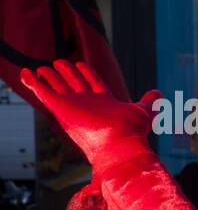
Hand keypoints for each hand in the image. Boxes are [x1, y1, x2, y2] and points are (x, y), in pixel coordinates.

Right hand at [19, 61, 161, 161]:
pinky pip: (42, 91)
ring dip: (49, 75)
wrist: (119, 146)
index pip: (90, 80)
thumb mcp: (144, 111)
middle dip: (66, 71)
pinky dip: (32, 81)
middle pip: (71, 80)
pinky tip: (26, 73)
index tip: (80, 64)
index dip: (85, 71)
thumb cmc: (132, 131)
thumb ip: (150, 101)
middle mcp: (85, 102)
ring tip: (42, 68)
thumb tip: (159, 93)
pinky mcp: (60, 107)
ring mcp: (71, 104)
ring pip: (56, 84)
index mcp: (102, 100)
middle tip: (60, 63)